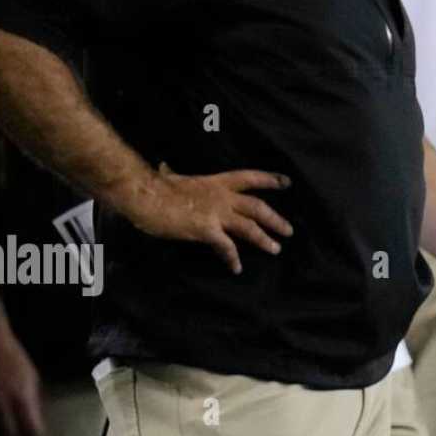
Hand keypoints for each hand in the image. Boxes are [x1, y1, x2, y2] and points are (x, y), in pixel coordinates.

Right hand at [0, 308, 43, 435]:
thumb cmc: (11, 355)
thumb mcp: (30, 374)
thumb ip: (34, 395)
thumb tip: (37, 412)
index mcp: (21, 393)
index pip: (30, 424)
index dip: (34, 435)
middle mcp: (2, 401)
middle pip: (9, 432)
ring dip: (1, 433)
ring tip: (8, 435)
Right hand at [102, 163, 293, 274]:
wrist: (146, 197)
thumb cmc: (156, 187)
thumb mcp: (172, 177)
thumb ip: (174, 175)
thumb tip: (164, 167)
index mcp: (217, 182)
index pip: (251, 178)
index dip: (270, 180)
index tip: (287, 183)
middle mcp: (223, 197)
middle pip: (258, 207)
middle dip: (275, 219)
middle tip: (289, 230)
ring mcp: (216, 213)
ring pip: (250, 227)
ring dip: (264, 239)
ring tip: (276, 249)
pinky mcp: (207, 230)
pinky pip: (226, 247)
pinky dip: (233, 258)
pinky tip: (236, 268)